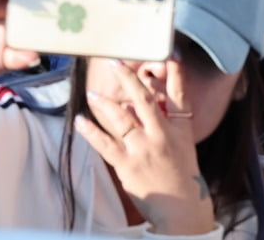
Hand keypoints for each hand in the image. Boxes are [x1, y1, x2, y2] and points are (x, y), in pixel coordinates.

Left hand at [75, 59, 214, 234]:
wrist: (183, 209)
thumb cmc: (180, 174)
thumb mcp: (181, 144)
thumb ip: (163, 121)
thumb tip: (136, 100)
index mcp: (179, 130)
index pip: (178, 97)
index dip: (175, 75)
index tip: (170, 55)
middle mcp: (162, 135)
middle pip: (145, 100)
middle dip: (129, 79)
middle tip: (114, 62)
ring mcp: (144, 149)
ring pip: (121, 119)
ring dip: (104, 103)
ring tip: (92, 93)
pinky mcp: (128, 164)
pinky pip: (105, 144)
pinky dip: (91, 131)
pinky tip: (80, 121)